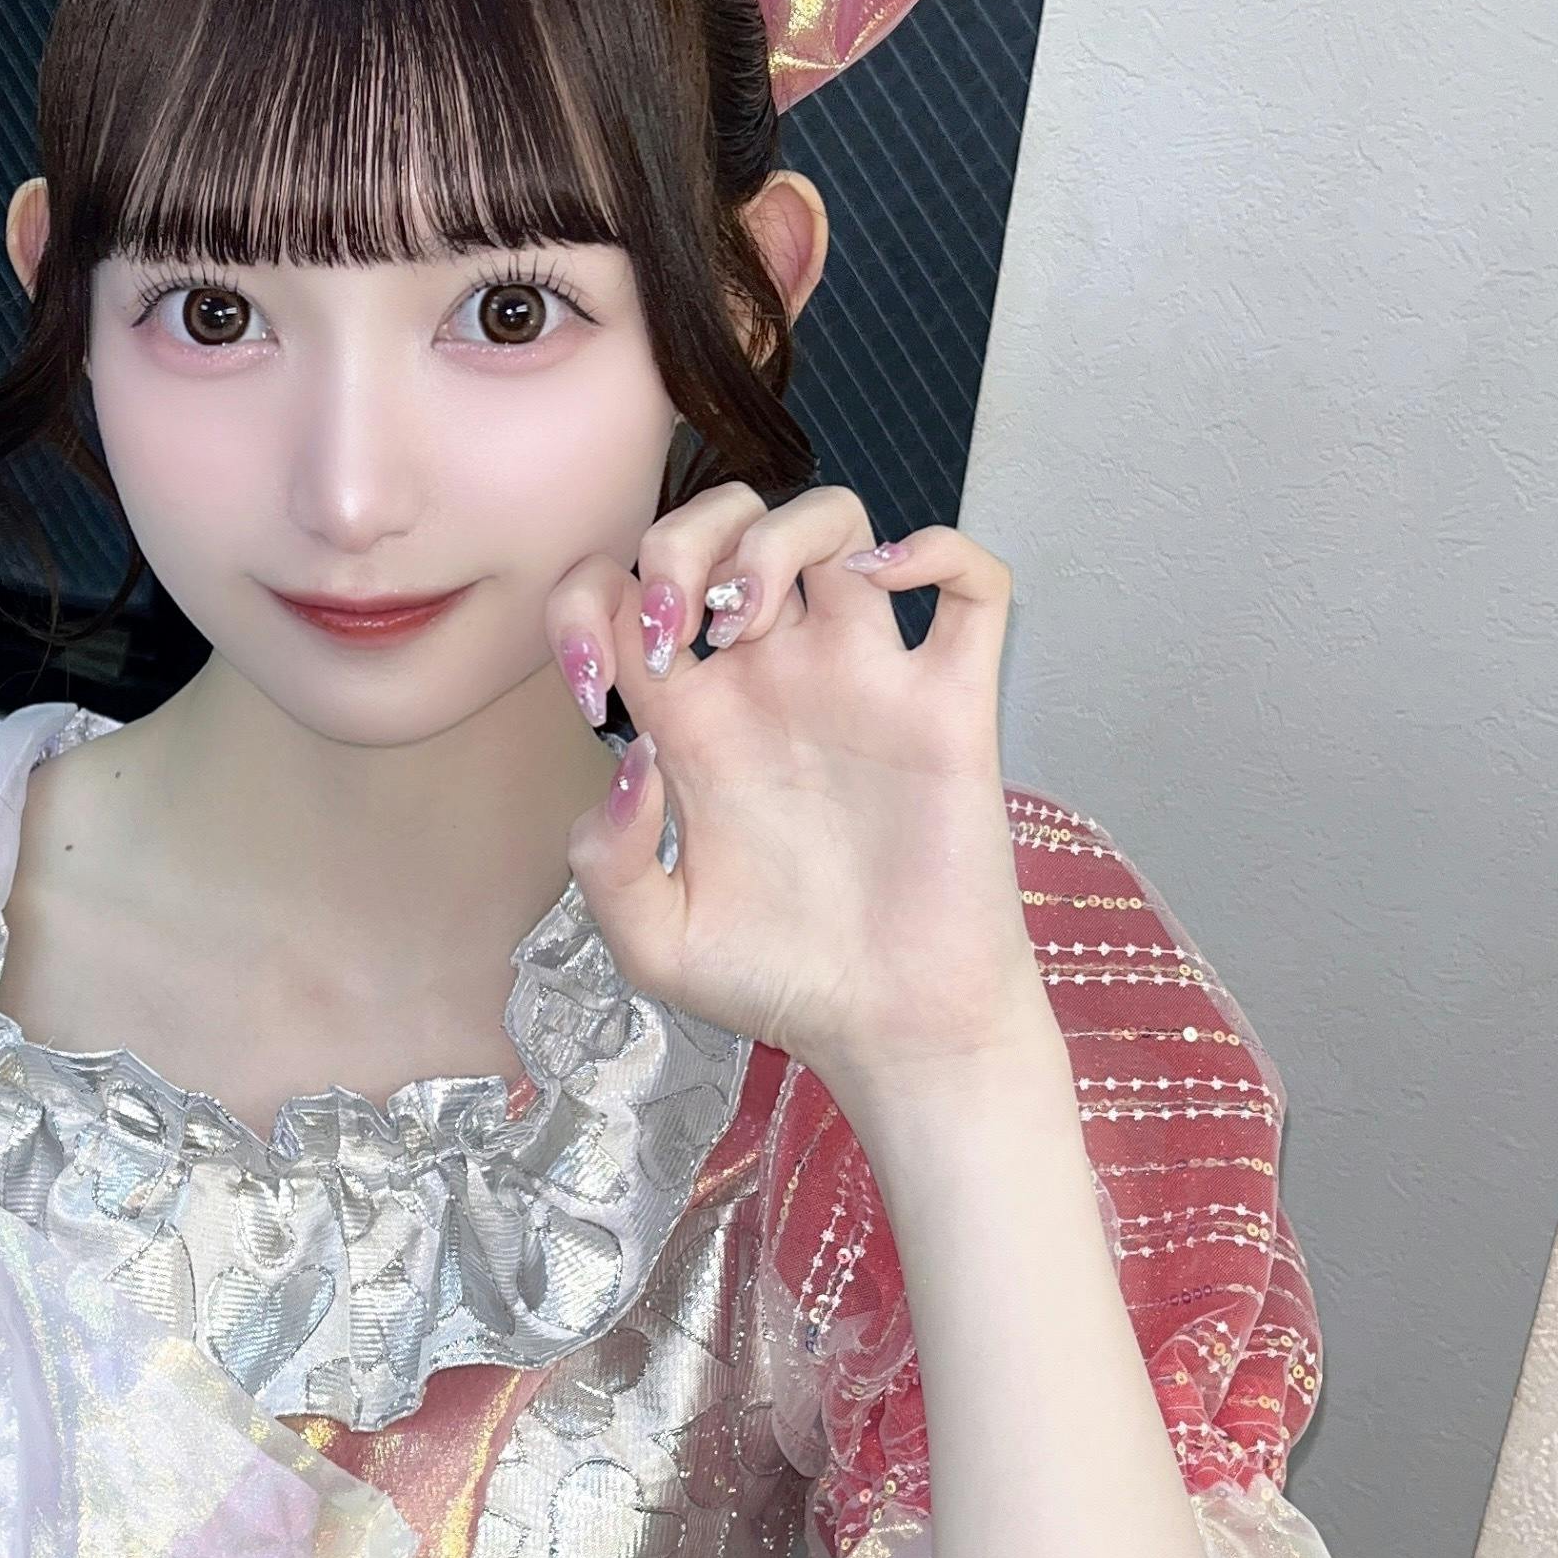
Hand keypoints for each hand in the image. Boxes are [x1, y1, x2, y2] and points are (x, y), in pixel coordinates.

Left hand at [547, 484, 1052, 1112]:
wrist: (891, 1032)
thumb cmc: (778, 983)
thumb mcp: (655, 944)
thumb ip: (608, 860)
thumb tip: (630, 760)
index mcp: (694, 723)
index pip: (621, 596)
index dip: (586, 604)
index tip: (598, 685)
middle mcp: (773, 682)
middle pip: (725, 528)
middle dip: (684, 542)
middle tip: (679, 627)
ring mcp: (863, 683)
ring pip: (835, 525)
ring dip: (784, 538)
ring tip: (755, 620)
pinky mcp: (950, 707)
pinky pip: (972, 586)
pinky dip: (939, 552)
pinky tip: (888, 586)